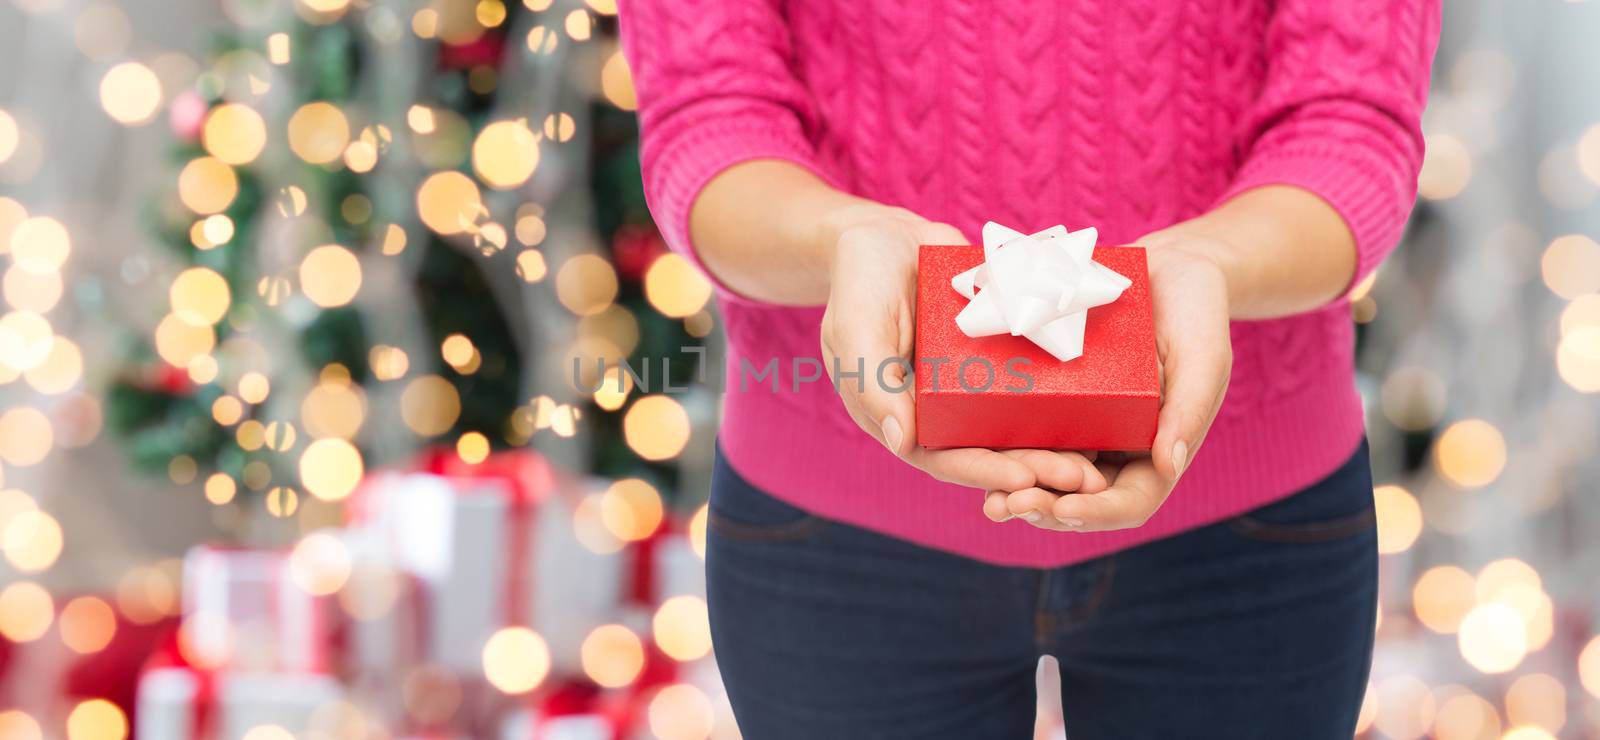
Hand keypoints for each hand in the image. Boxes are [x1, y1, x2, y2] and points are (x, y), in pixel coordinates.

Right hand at [818, 205, 1100, 492]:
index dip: (984, 473)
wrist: (886, 236)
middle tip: (1084, 478)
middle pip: (988, 450)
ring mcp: (968, 385)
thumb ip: (873, 383)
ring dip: (1054, 444)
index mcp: (899, 415)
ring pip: (1015, 425)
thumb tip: (903, 443)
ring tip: (1098, 457)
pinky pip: (1029, 383)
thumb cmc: (859, 281)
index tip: (1026, 481)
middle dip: (1035, 468)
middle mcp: (937, 410)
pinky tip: (1103, 408)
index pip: (942, 457)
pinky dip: (1061, 400)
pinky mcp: (995, 357)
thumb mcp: (856, 327)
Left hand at [986, 237, 1232, 530]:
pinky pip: (1026, 432)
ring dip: (1018, 491)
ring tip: (990, 499)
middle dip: (1044, 507)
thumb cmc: (1196, 313)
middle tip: (1007, 506)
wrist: (1167, 269)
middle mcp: (1116, 449)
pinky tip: (973, 453)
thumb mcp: (1203, 357)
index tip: (1063, 508)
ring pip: (1047, 474)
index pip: (1128, 502)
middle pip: (1078, 498)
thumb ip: (1189, 410)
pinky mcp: (1054, 402)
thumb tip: (1168, 466)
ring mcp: (1083, 428)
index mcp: (1157, 451)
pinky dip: (1003, 451)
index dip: (1095, 512)